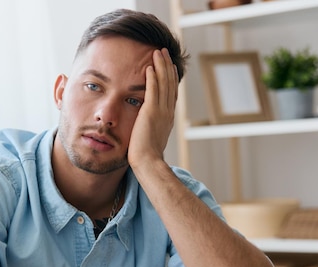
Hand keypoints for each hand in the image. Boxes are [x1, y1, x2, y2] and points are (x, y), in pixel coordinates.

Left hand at [127, 48, 178, 168]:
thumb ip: (151, 127)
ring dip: (161, 66)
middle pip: (170, 83)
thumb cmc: (146, 155)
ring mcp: (161, 111)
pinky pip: (153, 91)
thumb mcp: (151, 137)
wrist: (148, 162)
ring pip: (163, 83)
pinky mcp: (151, 113)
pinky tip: (150, 67)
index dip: (170, 77)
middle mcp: (168, 112)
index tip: (169, 66)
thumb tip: (146, 125)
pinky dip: (152, 78)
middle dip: (167, 66)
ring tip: (157, 52)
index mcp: (168, 117)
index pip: (171, 92)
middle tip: (164, 52)